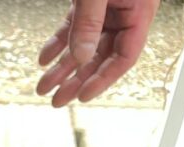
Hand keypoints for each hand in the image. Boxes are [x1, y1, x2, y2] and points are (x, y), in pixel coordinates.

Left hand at [37, 0, 159, 106]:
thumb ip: (90, 21)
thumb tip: (81, 55)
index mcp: (139, 11)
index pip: (125, 57)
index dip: (103, 79)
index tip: (83, 96)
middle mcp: (124, 12)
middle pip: (101, 56)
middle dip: (77, 79)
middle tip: (57, 100)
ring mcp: (107, 8)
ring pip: (84, 44)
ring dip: (63, 66)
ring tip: (45, 86)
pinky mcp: (89, 0)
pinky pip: (73, 27)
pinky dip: (58, 43)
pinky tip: (45, 59)